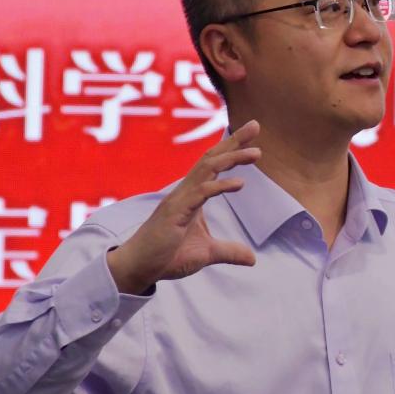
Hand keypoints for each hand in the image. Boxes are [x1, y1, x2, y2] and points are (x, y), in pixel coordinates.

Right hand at [107, 121, 261, 294]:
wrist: (138, 268)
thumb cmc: (167, 256)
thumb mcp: (206, 253)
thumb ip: (229, 251)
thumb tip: (252, 258)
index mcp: (193, 195)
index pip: (214, 164)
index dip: (232, 148)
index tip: (252, 136)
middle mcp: (185, 191)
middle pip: (212, 158)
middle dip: (234, 141)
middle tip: (255, 125)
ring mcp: (179, 200)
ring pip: (207, 169)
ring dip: (232, 158)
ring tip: (256, 152)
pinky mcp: (175, 212)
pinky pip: (201, 193)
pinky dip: (221, 186)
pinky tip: (240, 184)